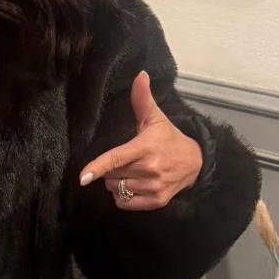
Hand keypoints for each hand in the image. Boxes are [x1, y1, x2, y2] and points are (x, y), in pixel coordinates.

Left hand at [79, 72, 202, 210]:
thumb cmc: (169, 139)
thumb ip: (142, 99)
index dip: (98, 167)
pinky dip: (123, 197)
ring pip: (116, 189)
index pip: (117, 159)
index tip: (83, 177)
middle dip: (112, 169)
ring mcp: (153, 187)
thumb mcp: (155, 118)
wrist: (196, 162)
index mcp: (145, 148)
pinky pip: (125, 203)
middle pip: (112, 175)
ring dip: (117, 182)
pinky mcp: (156, 201)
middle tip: (126, 160)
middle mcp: (149, 169)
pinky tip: (133, 185)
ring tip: (132, 172)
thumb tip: (139, 75)